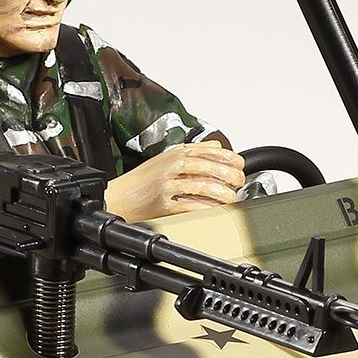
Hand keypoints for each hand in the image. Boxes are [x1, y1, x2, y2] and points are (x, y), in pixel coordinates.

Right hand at [104, 141, 245, 222]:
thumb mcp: (164, 159)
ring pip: (202, 186)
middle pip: (208, 167)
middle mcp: (171, 166)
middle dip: (229, 175)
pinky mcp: (163, 204)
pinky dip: (207, 208)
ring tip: (231, 198)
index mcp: (174, 154)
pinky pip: (191, 205)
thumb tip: (216, 148)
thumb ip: (192, 152)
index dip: (228, 158)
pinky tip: (215, 209)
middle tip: (238, 182)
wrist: (117, 197)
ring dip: (222, 194)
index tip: (240, 164)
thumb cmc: (140, 180)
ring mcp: (167, 185)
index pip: (208, 151)